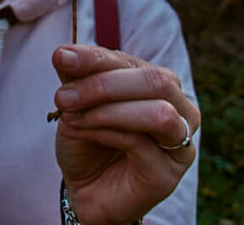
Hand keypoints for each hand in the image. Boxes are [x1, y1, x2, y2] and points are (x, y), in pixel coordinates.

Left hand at [52, 44, 199, 224]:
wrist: (86, 190)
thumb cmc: (88, 140)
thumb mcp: (79, 102)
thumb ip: (78, 78)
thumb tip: (63, 53)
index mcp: (160, 85)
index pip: (133, 62)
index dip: (96, 57)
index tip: (62, 58)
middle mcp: (181, 110)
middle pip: (156, 81)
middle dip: (104, 84)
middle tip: (63, 96)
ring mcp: (180, 144)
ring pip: (158, 113)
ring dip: (107, 110)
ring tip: (70, 115)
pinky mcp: (168, 174)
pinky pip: (141, 144)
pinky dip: (105, 132)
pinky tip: (79, 131)